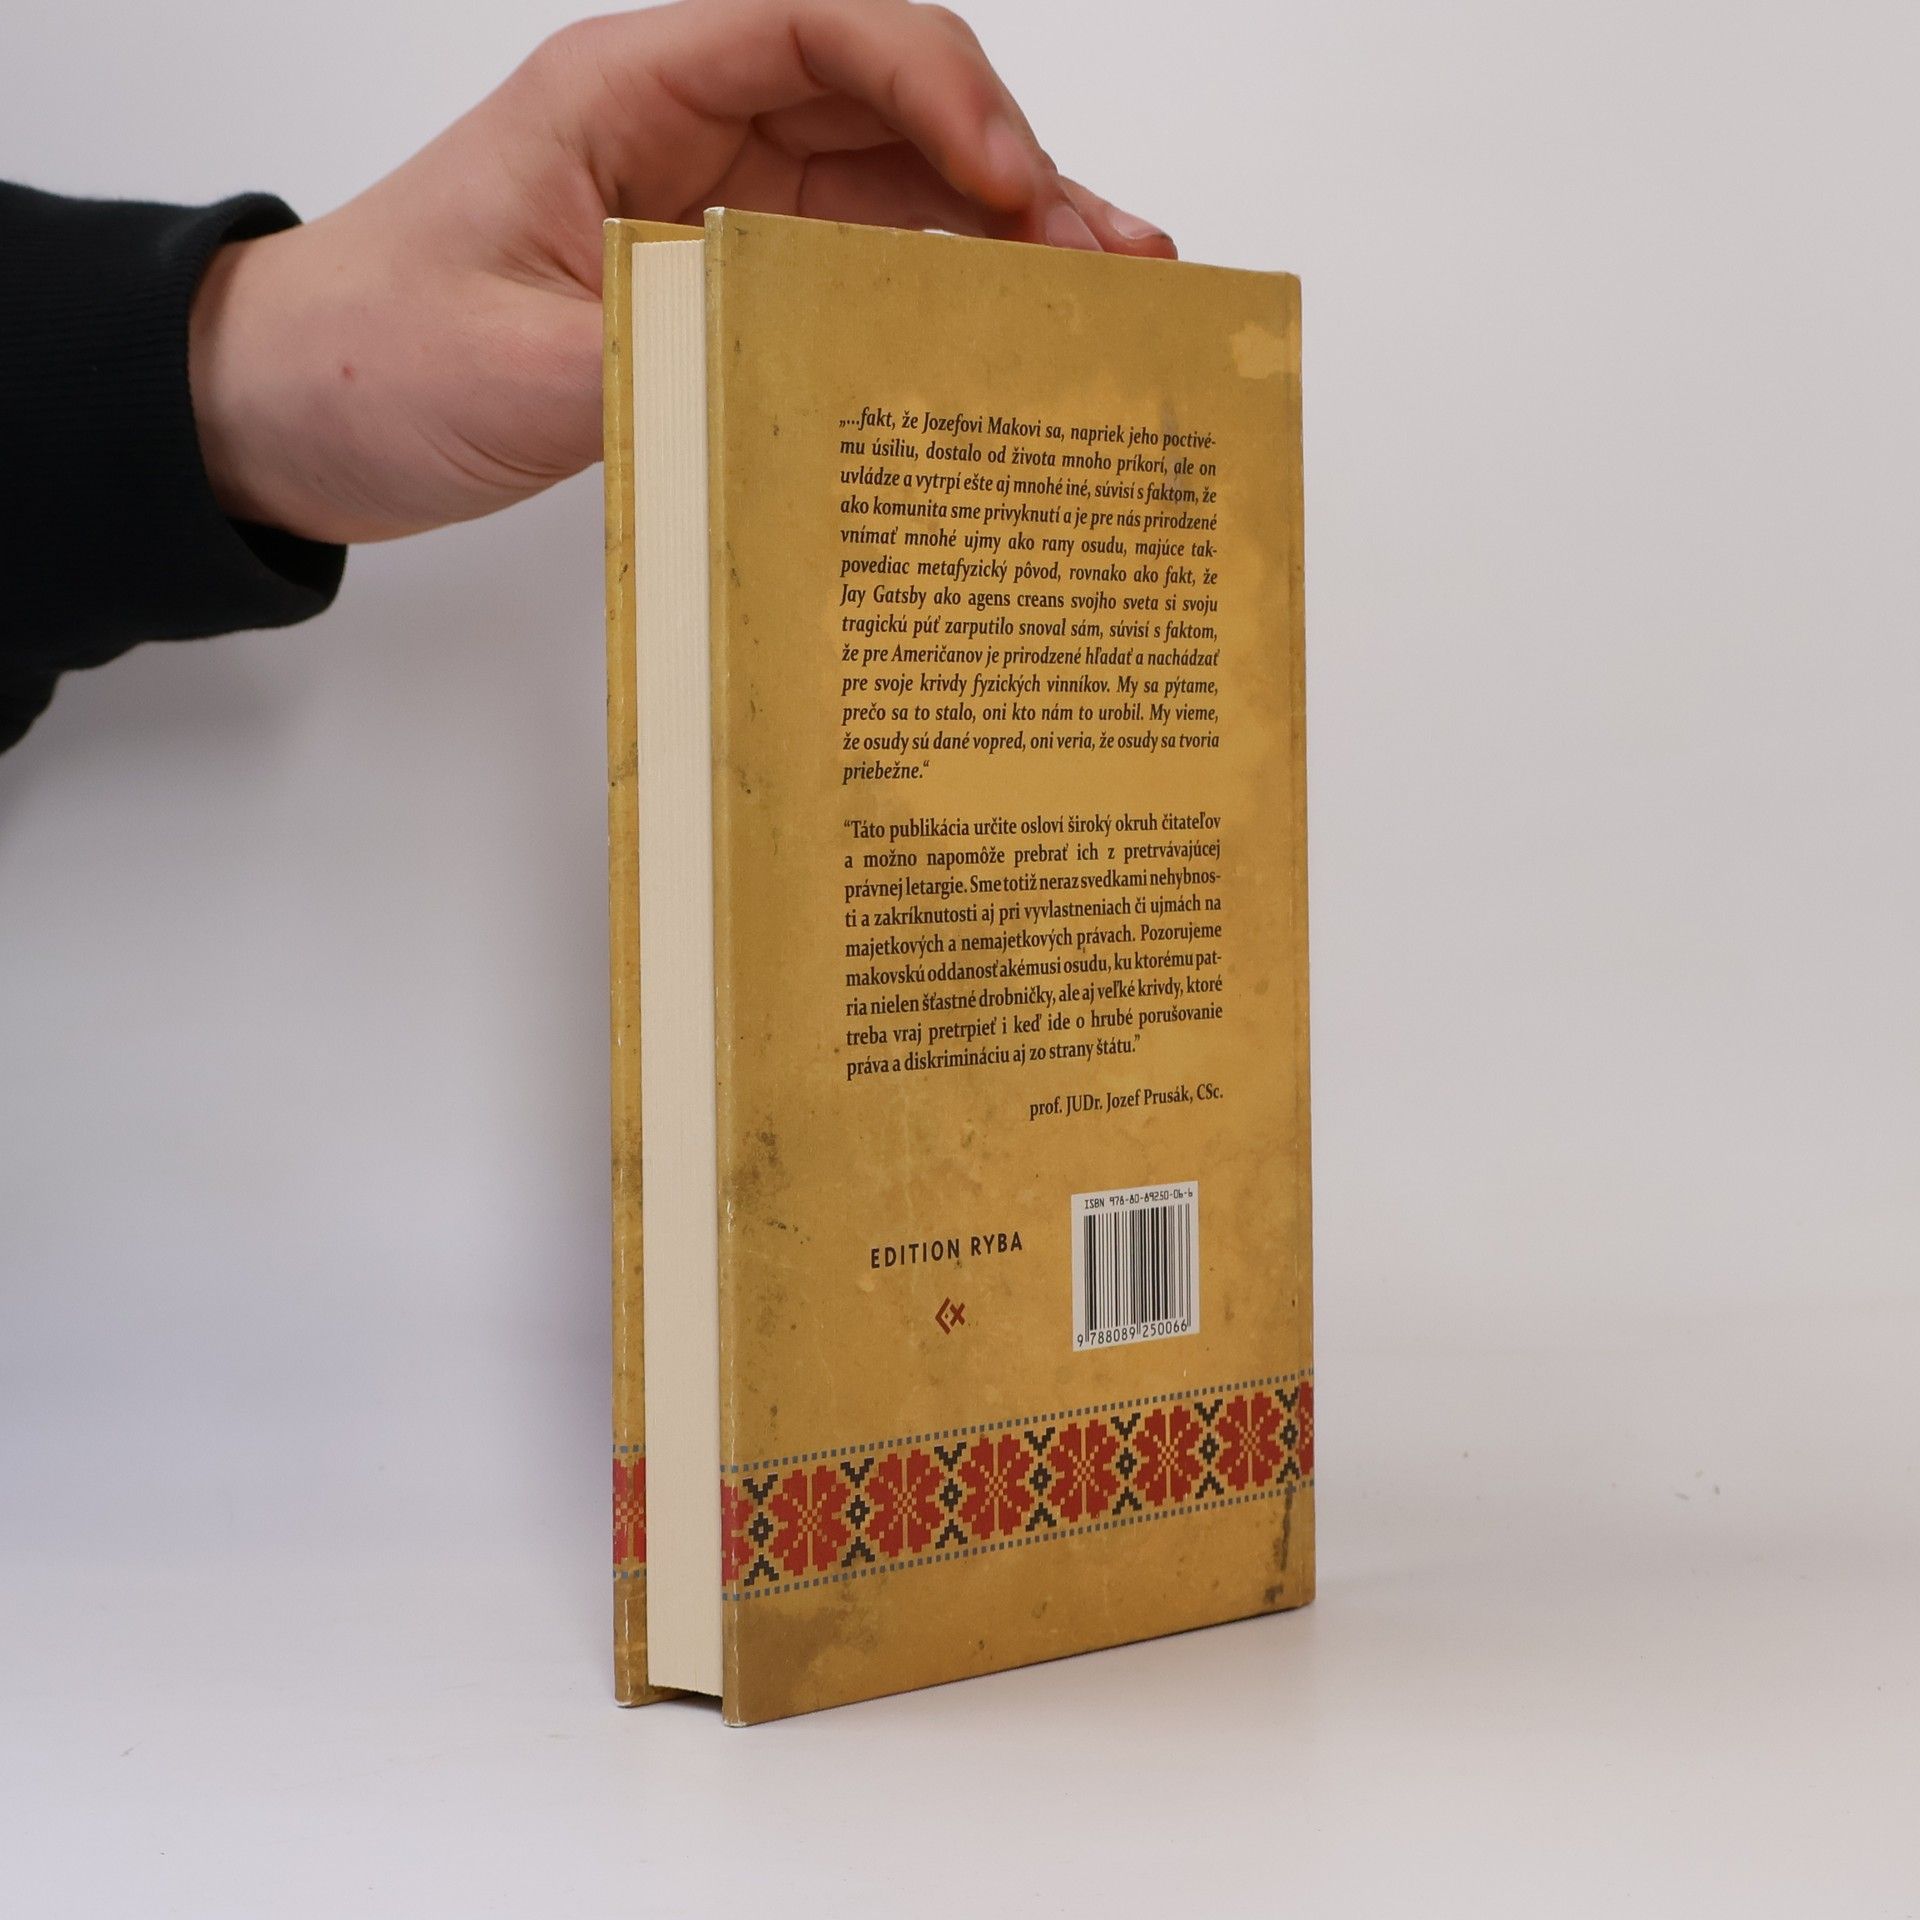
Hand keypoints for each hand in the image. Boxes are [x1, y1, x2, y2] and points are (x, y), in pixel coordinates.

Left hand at [188, 0, 1176, 544]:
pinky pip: (856, 269)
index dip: (938, 87)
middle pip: (890, 107)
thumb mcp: (522, 363)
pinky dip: (939, 294)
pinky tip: (1008, 333)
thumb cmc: (372, 356)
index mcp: (631, 92)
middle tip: (1115, 256)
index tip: (1012, 185)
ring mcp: (717, 208)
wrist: (297, 412)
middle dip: (1014, 169)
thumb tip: (819, 373)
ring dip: (1002, 234)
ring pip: (893, 188)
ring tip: (1106, 292)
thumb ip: (672, 355)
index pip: (819, 33)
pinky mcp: (724, 286)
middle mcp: (691, 131)